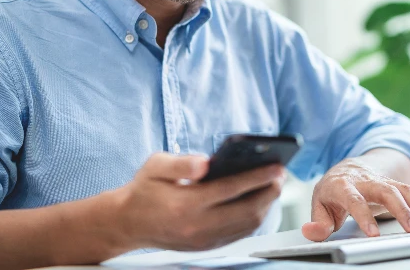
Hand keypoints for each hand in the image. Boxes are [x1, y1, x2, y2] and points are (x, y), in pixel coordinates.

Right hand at [115, 153, 284, 251]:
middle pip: (246, 210)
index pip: (230, 189)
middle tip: (281, 175)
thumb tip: (206, 162)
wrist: (128, 222)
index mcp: (185, 203)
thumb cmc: (145, 188)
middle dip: (268, 191)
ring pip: (247, 225)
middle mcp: (197, 226)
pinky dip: (254, 218)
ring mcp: (203, 240)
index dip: (257, 177)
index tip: (276, 166)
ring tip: (274, 186)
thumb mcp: (156, 165)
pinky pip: (239, 233)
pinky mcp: (206, 246)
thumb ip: (181, 162)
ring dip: (265, 205)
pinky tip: (260, 202)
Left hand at [301, 157, 409, 240]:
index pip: (354, 200)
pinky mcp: (395, 186)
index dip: (364, 216)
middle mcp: (365, 181)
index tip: (373, 235)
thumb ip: (317, 222)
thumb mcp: (319, 204)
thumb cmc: (333, 190)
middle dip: (401, 211)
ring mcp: (382, 182)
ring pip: (404, 191)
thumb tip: (310, 233)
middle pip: (386, 191)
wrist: (346, 169)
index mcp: (343, 185)